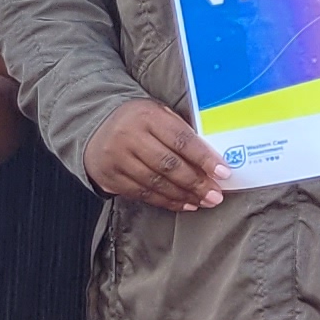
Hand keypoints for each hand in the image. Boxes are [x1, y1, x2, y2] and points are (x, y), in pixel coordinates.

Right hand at [82, 97, 230, 210]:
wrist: (96, 127)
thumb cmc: (140, 121)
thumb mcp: (159, 115)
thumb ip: (181, 131)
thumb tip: (213, 158)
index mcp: (147, 116)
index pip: (181, 140)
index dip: (204, 158)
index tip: (223, 172)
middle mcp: (130, 136)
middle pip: (169, 165)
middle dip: (196, 182)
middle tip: (216, 194)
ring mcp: (117, 158)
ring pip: (156, 183)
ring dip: (184, 195)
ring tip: (204, 201)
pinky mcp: (110, 177)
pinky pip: (142, 194)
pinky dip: (166, 201)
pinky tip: (183, 204)